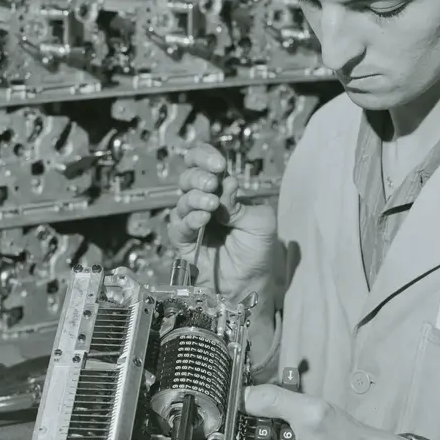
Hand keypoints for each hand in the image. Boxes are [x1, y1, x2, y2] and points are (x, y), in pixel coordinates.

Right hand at [166, 143, 277, 300]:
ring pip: (183, 198)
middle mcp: (205, 200)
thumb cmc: (257, 249)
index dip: (206, 157)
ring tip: (211, 205)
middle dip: (199, 176)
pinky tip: (203, 219)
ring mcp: (192, 219)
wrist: (249, 281)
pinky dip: (190, 218)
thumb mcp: (261, 221)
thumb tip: (225, 185)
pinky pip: (179, 224)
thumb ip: (241, 203)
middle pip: (189, 176)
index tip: (218, 165)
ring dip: (196, 198)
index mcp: (223, 190)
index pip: (206, 163)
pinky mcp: (183, 239)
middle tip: (212, 183)